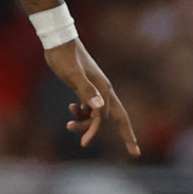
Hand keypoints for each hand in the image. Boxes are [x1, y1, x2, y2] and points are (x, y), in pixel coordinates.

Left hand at [46, 39, 138, 154]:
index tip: (134, 152)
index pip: (113, 118)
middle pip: (109, 119)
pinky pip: (89, 108)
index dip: (124, 136)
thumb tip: (99, 108)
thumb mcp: (72, 75)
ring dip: (84, 122)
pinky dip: (81, 113)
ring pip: (95, 115)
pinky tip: (71, 109)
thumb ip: (85, 91)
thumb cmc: (64, 57)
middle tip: (81, 141)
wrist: (58, 40)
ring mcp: (95, 89)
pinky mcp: (86, 87)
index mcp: (103, 89)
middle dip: (97, 131)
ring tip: (68, 124)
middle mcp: (103, 90)